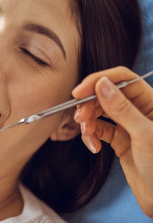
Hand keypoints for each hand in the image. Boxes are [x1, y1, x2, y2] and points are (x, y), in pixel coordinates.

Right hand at [72, 66, 152, 218]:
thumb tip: (101, 84)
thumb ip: (122, 108)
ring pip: (99, 112)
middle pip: (105, 95)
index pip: (122, 79)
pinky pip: (98, 130)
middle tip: (79, 118)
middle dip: (89, 105)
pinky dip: (90, 136)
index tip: (79, 92)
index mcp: (151, 102)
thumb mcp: (144, 135)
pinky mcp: (118, 139)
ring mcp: (127, 125)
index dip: (98, 81)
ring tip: (87, 135)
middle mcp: (138, 110)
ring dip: (87, 122)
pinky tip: (93, 146)